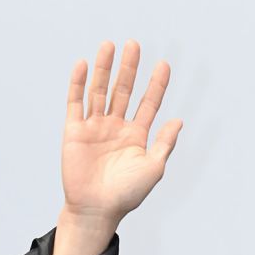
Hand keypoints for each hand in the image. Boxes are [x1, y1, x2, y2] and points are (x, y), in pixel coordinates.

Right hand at [59, 39, 182, 225]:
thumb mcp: (153, 168)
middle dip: (129, 69)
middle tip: (134, 45)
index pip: (148, 103)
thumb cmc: (126, 194)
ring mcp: (95, 127)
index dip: (156, 85)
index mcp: (136, 136)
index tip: (164, 65)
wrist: (97, 209)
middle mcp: (116, 127)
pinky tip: (84, 65)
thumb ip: (164, 143)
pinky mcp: (75, 130)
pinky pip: (76, 102)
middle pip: (123, 90)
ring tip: (110, 45)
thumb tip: (179, 121)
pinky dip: (78, 83)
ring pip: (100, 91)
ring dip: (105, 69)